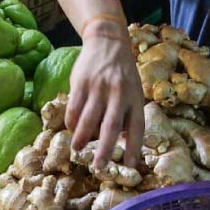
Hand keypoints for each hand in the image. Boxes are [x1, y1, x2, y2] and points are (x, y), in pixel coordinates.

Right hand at [66, 22, 143, 174]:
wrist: (108, 41)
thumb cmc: (122, 73)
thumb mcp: (133, 90)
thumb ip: (128, 113)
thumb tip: (122, 142)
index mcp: (135, 99)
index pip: (137, 127)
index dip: (135, 148)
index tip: (131, 166)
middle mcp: (119, 94)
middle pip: (112, 127)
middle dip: (105, 150)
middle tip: (98, 167)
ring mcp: (100, 88)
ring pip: (90, 119)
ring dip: (82, 138)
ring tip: (77, 150)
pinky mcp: (82, 82)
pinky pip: (75, 106)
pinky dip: (72, 121)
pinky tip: (71, 129)